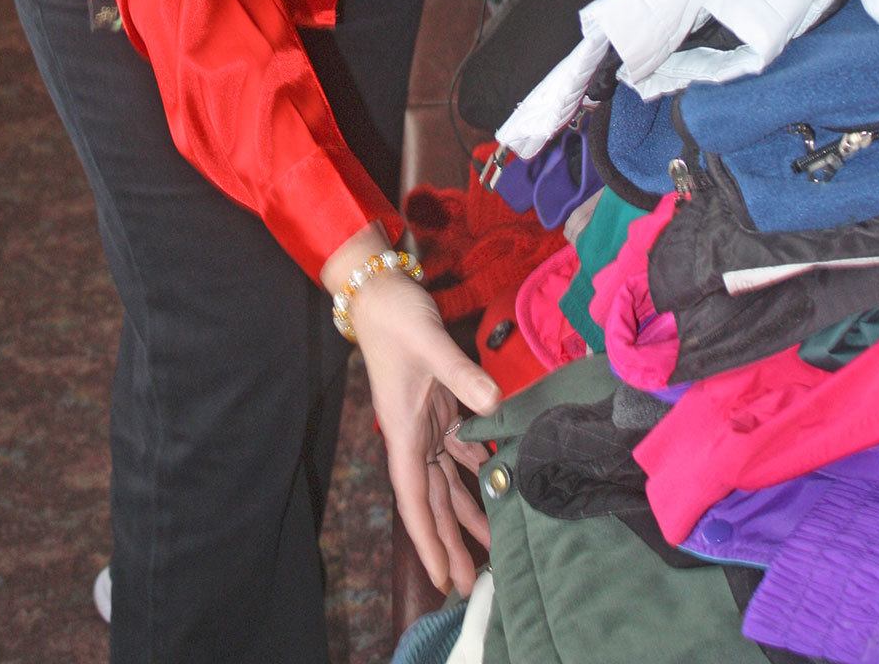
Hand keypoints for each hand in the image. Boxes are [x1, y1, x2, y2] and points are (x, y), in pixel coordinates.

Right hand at [322, 227, 500, 595]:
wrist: (381, 292)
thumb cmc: (397, 318)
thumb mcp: (430, 343)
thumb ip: (461, 374)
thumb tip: (495, 402)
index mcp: (404, 429)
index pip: (416, 496)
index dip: (428, 538)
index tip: (441, 576)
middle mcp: (414, 435)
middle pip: (433, 500)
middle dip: (449, 542)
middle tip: (470, 586)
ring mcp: (426, 422)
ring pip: (447, 481)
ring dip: (466, 514)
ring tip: (488, 551)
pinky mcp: (439, 406)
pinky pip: (460, 449)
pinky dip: (476, 470)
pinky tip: (497, 485)